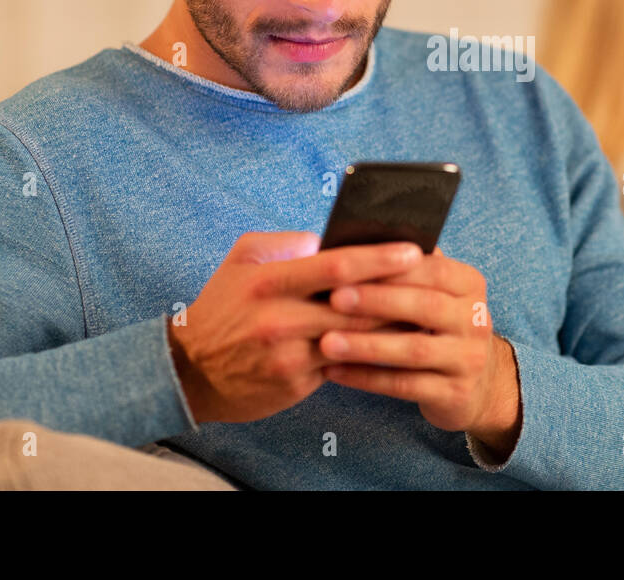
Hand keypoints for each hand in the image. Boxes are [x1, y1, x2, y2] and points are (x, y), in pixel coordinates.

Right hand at [166, 231, 422, 423]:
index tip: (414, 249)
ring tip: (426, 310)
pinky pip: (344, 364)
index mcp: (269, 281)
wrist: (189, 371)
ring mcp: (289, 355)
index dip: (380, 256)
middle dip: (399, 292)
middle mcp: (281, 319)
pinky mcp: (295, 383)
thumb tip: (328, 240)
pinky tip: (396, 342)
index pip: (336, 264)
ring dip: (393, 325)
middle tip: (435, 280)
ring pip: (356, 337)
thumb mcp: (242, 260)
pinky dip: (371, 352)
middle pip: (357, 304)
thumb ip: (286, 244)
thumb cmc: (222, 306)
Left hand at [318, 248, 521, 457]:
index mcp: (470, 285)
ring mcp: (469, 359)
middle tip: (333, 298)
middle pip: (425, 307)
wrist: (475, 384)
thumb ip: (407, 269)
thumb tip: (359, 242)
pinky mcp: (456, 394)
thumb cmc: (437, 326)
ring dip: (366, 345)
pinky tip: (334, 371)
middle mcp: (476, 320)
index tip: (348, 265)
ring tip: (326, 342)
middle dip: (376, 301)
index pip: (433, 269)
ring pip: (413, 350)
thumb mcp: (434, 293)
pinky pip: (405, 385)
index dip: (391, 267)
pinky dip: (367, 378)